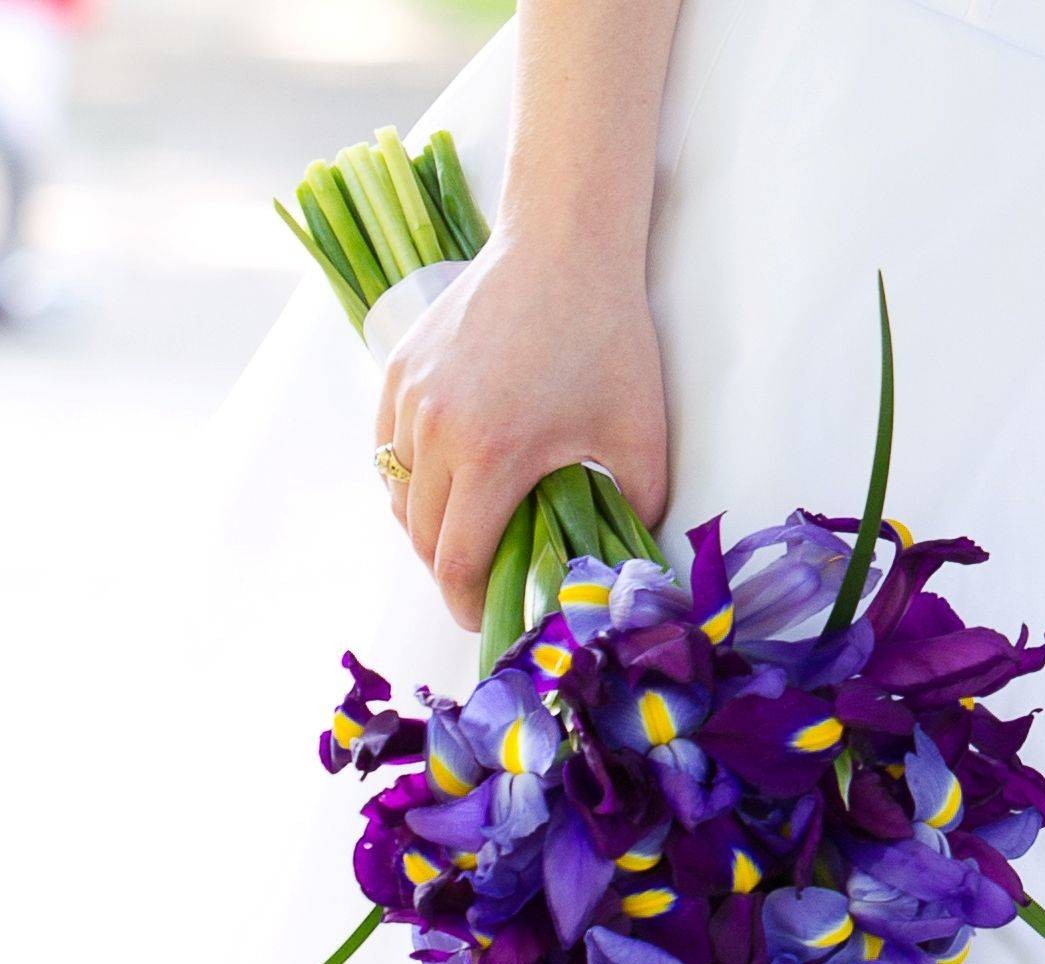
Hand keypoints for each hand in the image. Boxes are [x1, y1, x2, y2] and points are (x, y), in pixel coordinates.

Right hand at [374, 232, 667, 630]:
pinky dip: (406, 478)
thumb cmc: (609, 338)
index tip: (484, 619)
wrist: (564, 245)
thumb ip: (638, 506)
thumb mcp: (641, 433)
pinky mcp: (398, 370)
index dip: (467, 604)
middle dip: (447, 571)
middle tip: (482, 580)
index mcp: (493, 455)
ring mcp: (409, 397)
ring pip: (396, 494)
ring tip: (462, 533)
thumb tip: (627, 556)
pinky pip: (385, 448)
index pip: (456, 560)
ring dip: (424, 527)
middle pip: (420, 536)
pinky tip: (442, 481)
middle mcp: (438, 431)